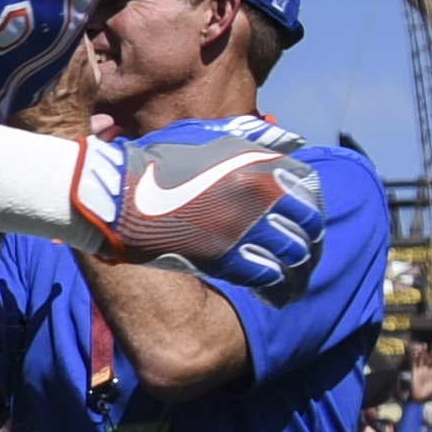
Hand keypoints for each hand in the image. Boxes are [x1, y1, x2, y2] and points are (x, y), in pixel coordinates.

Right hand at [77, 118, 324, 297]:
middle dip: (310, 244)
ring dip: (298, 273)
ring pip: (293, 257)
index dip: (312, 207)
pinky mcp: (226, 259)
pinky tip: (275, 296)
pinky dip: (277, 290)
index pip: (310, 189)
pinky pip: (268, 279)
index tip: (305, 220)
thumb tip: (294, 139)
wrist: (119, 196)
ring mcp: (245, 229)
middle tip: (305, 257)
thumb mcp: (207, 135)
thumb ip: (253, 135)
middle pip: (308, 227)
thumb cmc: (158, 160)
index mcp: (260, 164)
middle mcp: (261, 196)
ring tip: (295, 283)